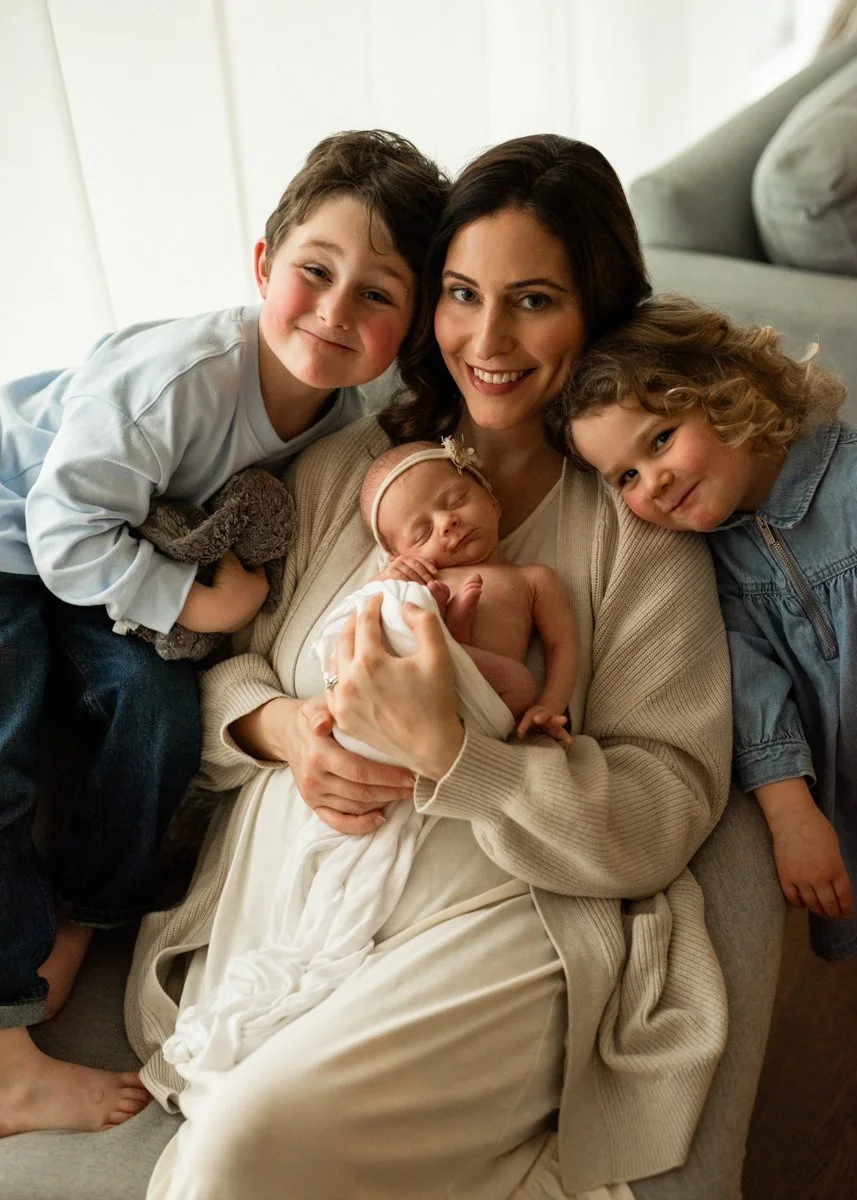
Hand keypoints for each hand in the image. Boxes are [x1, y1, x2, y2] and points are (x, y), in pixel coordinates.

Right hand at [178, 552, 268, 632]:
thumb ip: (231, 553)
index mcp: (263, 585)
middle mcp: (260, 603)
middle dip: (242, 576)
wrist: (214, 612)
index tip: (239, 555)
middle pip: (251, 584)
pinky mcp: (235, 626)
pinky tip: (217, 599)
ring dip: (234, 592)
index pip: (258, 567)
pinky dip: (227, 605)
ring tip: (220, 584)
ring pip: (242, 599)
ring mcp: (247, 617)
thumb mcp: (229, 561)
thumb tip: (228, 549)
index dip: (248, 560)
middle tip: (229, 568)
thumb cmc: (228, 583)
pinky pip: (232, 610)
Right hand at [289, 695, 416, 834]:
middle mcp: (314, 778)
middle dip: (393, 790)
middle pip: (361, 792)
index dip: (388, 776)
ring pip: (355, 807)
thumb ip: (321, 712)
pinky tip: (381, 818)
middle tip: (416, 786)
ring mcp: (313, 795)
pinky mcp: (314, 805)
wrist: (288, 734)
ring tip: (405, 794)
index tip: (412, 774)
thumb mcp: (315, 706)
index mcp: (318, 754)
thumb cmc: (312, 717)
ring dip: (383, 803)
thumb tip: (323, 722)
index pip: (359, 770)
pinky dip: (361, 825)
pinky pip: (338, 822)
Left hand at [328, 594, 463, 779]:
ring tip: (356, 637)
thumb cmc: (437, 702)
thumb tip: (406, 606)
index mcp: (370, 663)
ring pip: (333, 663)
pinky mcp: (342, 719)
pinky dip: (338, 673)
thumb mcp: (439, 656)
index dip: (372, 605)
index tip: (379, 598)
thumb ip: (425, 623)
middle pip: (344, 639)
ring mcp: (342, 702)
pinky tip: (347, 668)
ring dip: (344, 645)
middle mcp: (349, 681)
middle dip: (355, 621)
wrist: (433, 749)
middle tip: (365, 612)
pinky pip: (331, 688)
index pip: (364, 622)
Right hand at [378, 555, 436, 584]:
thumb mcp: (409, 573)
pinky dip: (409, 582)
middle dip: (425, 575)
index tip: (435, 573)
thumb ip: (420, 567)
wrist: (380, 585)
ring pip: (410, 572)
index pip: (420, 560)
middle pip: (416, 566)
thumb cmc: (397, 580)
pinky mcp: (390, 572)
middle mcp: (401, 559)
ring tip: (425, 587)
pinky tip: (413, 588)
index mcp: (407, 558)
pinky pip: (402, 577)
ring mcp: (394, 565)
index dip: (428, 566)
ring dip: (419, 580)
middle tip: (431, 584)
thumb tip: (433, 562)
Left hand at [516, 705, 570, 744]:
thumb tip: (501, 732)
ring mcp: (553, 721)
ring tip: (563, 720)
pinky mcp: (558, 729)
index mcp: (534, 714)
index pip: (528, 717)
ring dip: (558, 721)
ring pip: (556, 721)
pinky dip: (565, 737)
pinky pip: (562, 733)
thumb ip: (517, 725)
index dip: (524, 724)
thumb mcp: (524, 719)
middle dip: (540, 717)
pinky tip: (569, 741)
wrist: (548, 708)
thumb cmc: (532, 719)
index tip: (520, 733)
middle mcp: (544, 716)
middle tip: (537, 719)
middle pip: (543, 715)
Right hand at [770, 806, 853, 918]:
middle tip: (834, 916)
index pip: (844, 896)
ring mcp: (801, 878)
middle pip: (829, 904)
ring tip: (820, 912)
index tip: (846, 913)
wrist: (791, 819)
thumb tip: (834, 881)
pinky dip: (799, 904)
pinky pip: (793, 898)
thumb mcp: (834, 847)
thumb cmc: (816, 827)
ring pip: (811, 904)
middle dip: (833, 913)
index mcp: (835, 868)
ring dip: (817, 910)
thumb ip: (836, 866)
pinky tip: (802, 904)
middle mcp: (819, 877)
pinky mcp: (785, 877)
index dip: (846, 908)